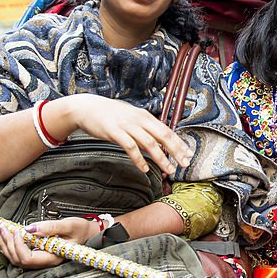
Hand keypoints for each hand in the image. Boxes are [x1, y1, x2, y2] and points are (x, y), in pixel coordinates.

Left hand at [0, 217, 96, 269]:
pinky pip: (19, 254)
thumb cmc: (81, 230)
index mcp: (52, 257)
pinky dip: (9, 244)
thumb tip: (29, 229)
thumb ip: (50, 227)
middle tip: (1, 228)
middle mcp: (44, 261)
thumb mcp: (69, 225)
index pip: (28, 258)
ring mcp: (40, 259)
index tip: (17, 231)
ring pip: (16, 258)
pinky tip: (5, 235)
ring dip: (5, 244)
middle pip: (18, 259)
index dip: (18, 246)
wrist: (88, 233)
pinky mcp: (37, 253)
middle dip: (7, 244)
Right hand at [56, 95, 191, 175]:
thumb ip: (145, 128)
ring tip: (168, 170)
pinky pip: (131, 147)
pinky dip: (139, 159)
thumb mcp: (132, 117)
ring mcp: (127, 126)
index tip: (189, 154)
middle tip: (184, 164)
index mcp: (145, 116)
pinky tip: (145, 169)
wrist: (87, 108)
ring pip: (149, 143)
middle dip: (176, 151)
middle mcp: (139, 120)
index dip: (179, 143)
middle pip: (163, 136)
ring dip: (161, 158)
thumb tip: (160, 141)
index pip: (167, 130)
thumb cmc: (111, 114)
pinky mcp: (115, 132)